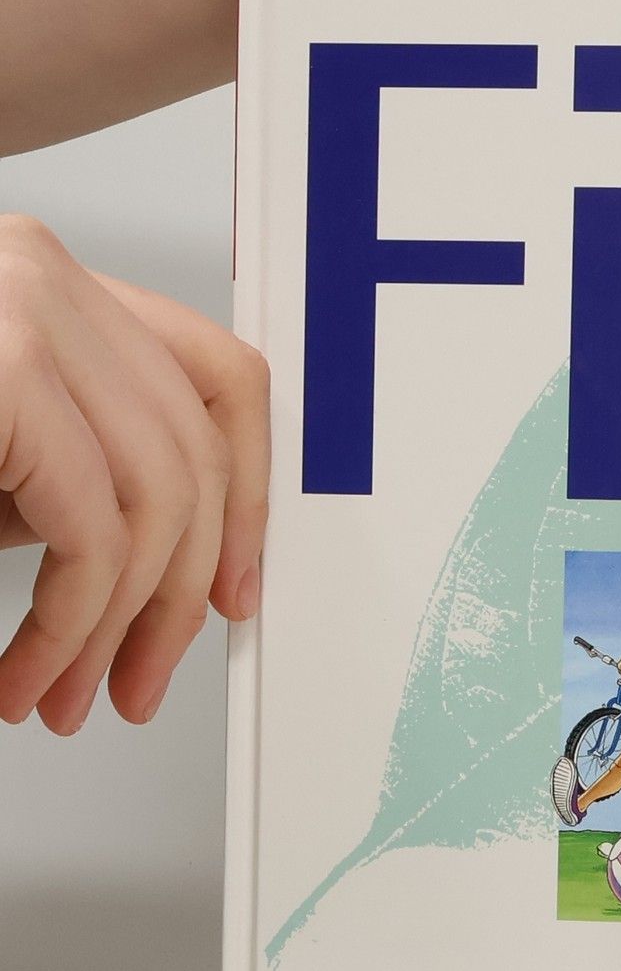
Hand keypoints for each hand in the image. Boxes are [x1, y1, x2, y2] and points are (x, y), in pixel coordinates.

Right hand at [0, 217, 267, 732]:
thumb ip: (65, 476)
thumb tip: (163, 573)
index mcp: (48, 283)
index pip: (218, 382)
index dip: (247, 498)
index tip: (234, 592)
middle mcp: (44, 276)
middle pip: (195, 455)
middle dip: (178, 597)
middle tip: (137, 683)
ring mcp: (22, 307)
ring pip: (156, 502)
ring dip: (116, 628)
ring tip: (63, 694)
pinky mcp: (3, 363)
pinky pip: (92, 528)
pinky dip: (68, 625)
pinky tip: (24, 671)